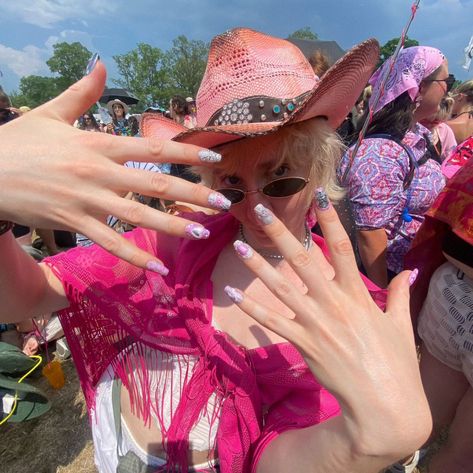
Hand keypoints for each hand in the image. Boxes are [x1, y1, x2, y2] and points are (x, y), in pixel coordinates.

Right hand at [0, 61, 229, 270]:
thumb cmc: (19, 142)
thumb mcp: (51, 113)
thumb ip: (82, 93)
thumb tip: (101, 64)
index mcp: (99, 143)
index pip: (152, 147)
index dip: (186, 153)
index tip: (214, 159)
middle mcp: (99, 172)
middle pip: (156, 184)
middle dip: (193, 194)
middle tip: (223, 203)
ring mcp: (88, 200)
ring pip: (139, 216)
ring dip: (174, 225)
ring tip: (202, 233)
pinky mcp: (74, 223)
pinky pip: (111, 243)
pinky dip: (135, 256)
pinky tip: (158, 268)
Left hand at [226, 194, 430, 455]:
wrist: (385, 405)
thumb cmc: (396, 364)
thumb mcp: (401, 326)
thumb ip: (399, 296)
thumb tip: (410, 273)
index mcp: (358, 294)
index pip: (344, 248)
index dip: (331, 220)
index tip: (318, 195)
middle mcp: (334, 303)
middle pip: (303, 260)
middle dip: (281, 232)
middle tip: (260, 210)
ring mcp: (316, 323)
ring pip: (281, 288)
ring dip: (259, 266)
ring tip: (239, 246)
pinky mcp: (304, 344)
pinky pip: (274, 323)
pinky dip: (253, 309)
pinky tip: (235, 294)